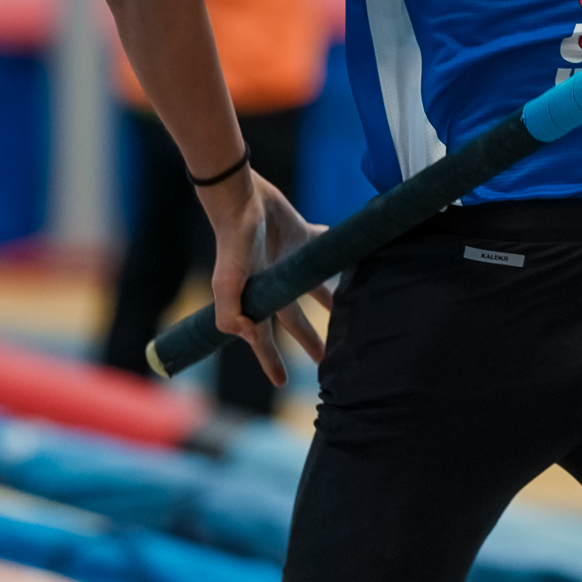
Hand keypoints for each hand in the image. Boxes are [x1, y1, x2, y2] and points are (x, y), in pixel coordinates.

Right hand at [204, 169, 331, 385]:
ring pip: (313, 287)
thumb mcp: (227, 280)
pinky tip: (354, 257)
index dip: (270, 360)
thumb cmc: (234, 241)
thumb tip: (247, 337)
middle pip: (294, 319)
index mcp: (257, 298)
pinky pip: (325, 248)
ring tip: (345, 312)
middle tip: (326, 360)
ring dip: (327, 300)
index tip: (281, 382)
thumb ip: (230, 311)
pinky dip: (338, 254)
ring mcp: (289, 261)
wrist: (241, 198)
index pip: (264, 338)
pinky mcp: (302, 236)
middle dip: (309, 339)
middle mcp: (274, 283)